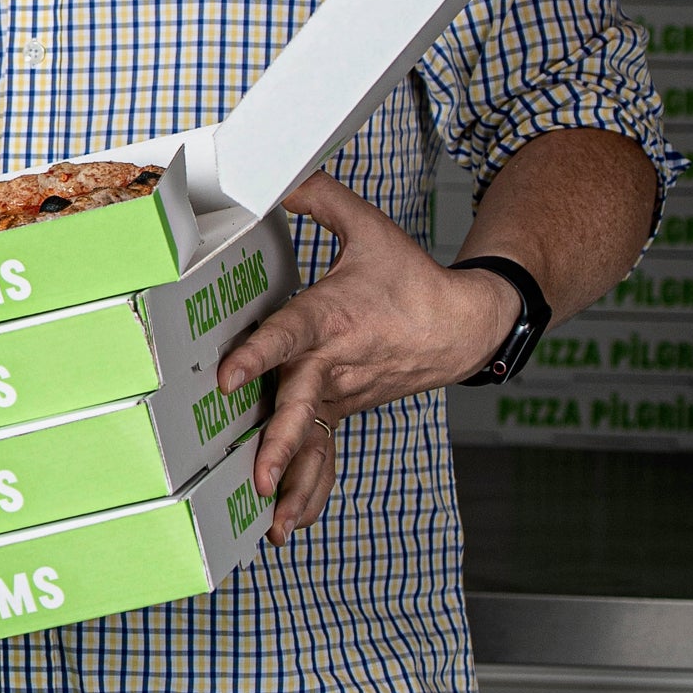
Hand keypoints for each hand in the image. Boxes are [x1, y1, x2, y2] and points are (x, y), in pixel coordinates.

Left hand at [214, 171, 520, 546]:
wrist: (467, 325)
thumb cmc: (410, 278)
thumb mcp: (368, 228)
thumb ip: (319, 197)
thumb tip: (279, 170)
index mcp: (331, 317)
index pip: (288, 337)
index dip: (256, 355)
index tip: (225, 378)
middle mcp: (333, 362)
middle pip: (302, 404)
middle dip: (281, 441)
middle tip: (258, 473)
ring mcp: (342, 393)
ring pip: (316, 439)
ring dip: (296, 481)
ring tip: (271, 520)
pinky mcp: (345, 409)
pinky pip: (326, 453)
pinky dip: (311, 490)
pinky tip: (287, 522)